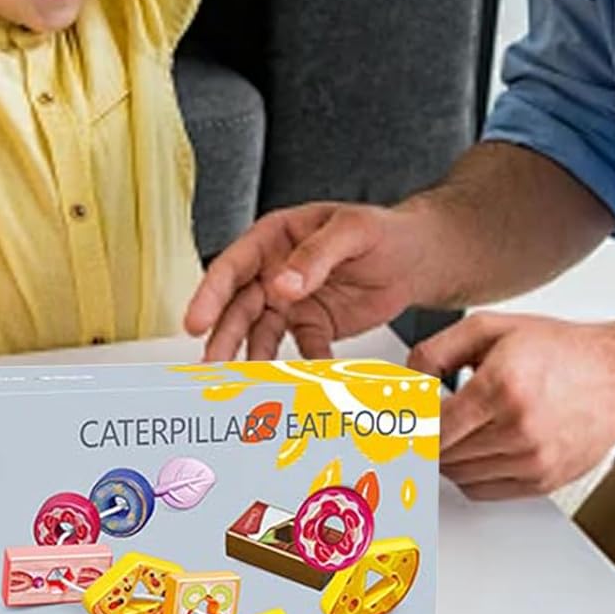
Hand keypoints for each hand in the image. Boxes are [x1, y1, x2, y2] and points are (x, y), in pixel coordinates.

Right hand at [184, 201, 426, 359]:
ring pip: (261, 332)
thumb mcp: (352, 231)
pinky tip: (304, 383)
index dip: (210, 295)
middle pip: (239, 306)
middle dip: (223, 336)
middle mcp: (273, 271)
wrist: (418, 257)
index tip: (196, 322)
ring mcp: (290, 301)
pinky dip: (302, 368)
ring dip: (251, 357)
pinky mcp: (313, 326)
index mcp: (273, 238)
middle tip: (212, 364)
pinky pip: (303, 349)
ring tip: (242, 383)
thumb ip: (316, 256)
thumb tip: (283, 284)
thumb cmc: (383, 230)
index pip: (232, 267)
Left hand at [415, 313, 614, 497]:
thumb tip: (404, 380)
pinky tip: (469, 448)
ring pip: (457, 474)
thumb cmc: (560, 350)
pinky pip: (482, 490)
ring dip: (442, 456)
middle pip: (440, 453)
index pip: (431, 427)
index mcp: (501, 387)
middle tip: (413, 422)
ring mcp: (533, 459)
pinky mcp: (543, 479)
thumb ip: (436, 351)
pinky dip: (465, 473)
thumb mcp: (490, 329)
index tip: (390, 420)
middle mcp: (518, 428)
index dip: (405, 425)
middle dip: (420, 438)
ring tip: (448, 429)